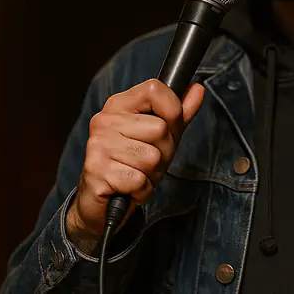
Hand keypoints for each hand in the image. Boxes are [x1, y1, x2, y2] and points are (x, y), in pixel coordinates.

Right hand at [65, 79, 205, 251]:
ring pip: (152, 157)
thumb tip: (198, 89)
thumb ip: (178, 113)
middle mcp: (105, 120)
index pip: (155, 90)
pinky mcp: (96, 171)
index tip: (168, 129)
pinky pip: (140, 180)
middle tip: (148, 163)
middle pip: (160, 129)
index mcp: (119, 105)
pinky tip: (129, 188)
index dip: (173, 112)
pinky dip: (142, 190)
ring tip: (138, 174)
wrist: (103, 203)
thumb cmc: (133, 165)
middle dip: (164, 152)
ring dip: (152, 174)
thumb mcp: (160, 137)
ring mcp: (98, 145)